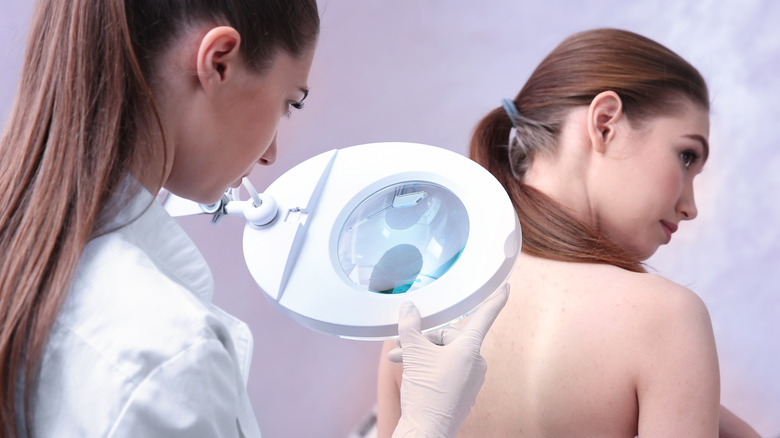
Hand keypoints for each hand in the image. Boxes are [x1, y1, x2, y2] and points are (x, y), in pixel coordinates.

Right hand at [390, 284, 509, 437]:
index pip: (484, 317)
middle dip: (423, 341)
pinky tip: (412, 375)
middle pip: (449, 339)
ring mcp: (471, 381)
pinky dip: (429, 369)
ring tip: (401, 361)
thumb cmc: (425, 394)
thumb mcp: (413, 353)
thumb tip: (408, 309)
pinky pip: (447, 372)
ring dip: (422, 356)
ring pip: (445, 356)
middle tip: (401, 347)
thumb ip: (410, 326)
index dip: (495, 300)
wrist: (425, 433)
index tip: (506, 288)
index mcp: (470, 350)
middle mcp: (475, 364)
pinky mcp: (463, 394)